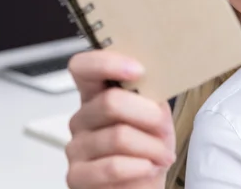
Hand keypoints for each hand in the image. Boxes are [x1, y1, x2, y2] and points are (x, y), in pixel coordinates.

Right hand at [65, 50, 175, 188]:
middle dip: (148, 115)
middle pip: (110, 102)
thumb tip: (154, 79)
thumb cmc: (149, 147)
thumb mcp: (155, 114)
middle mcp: (82, 118)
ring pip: (118, 136)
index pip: (83, 67)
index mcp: (97, 95)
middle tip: (164, 129)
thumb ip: (150, 94)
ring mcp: (76, 147)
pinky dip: (138, 167)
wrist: (145, 183)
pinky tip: (147, 168)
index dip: (106, 63)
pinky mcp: (77, 176)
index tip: (138, 70)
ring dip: (151, 147)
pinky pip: (112, 166)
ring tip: (161, 155)